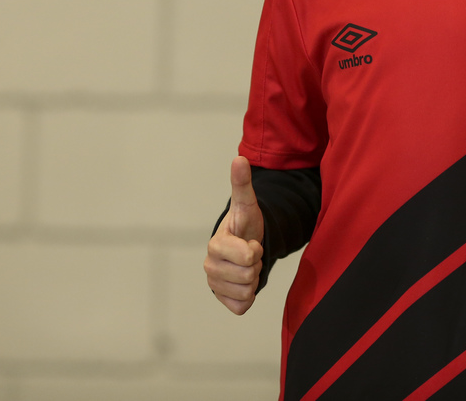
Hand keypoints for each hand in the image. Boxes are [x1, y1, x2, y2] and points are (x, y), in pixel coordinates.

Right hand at [204, 156, 265, 314]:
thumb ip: (242, 184)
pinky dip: (249, 296)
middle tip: (250, 255)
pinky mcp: (222, 301)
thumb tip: (239, 158)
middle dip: (255, 264)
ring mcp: (214, 285)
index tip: (250, 242)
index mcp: (215, 245)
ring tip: (247, 266)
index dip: (255, 249)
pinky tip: (243, 282)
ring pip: (247, 291)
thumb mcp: (247, 204)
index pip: (247, 256)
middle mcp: (209, 266)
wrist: (245, 246)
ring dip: (253, 279)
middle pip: (248, 276)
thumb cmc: (246, 225)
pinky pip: (242, 307)